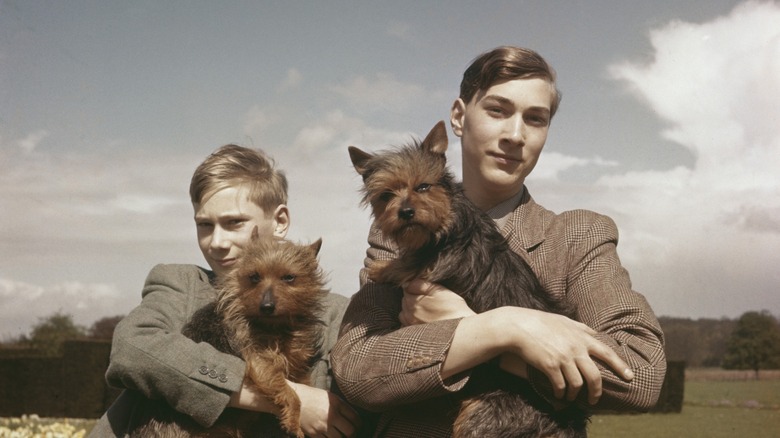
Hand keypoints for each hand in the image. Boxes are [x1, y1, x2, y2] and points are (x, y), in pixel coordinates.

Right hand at [291, 382, 360, 437]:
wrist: (290, 399)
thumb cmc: (310, 396)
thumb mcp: (328, 396)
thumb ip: (340, 406)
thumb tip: (351, 417)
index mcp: (336, 403)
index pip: (355, 418)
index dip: (359, 424)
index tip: (358, 425)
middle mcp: (331, 415)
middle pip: (350, 431)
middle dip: (352, 433)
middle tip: (350, 432)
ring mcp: (322, 426)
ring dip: (341, 437)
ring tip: (339, 434)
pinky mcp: (314, 433)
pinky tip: (329, 435)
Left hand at [399, 279, 475, 324]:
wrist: (461, 330)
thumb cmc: (453, 308)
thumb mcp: (438, 290)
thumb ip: (420, 284)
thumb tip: (407, 283)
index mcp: (413, 302)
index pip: (407, 290)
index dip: (416, 288)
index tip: (425, 290)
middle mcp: (409, 315)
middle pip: (405, 302)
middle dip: (412, 298)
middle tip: (427, 300)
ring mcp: (412, 326)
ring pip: (404, 314)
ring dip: (410, 310)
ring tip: (425, 310)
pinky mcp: (416, 336)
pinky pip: (407, 325)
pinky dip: (411, 321)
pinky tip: (423, 320)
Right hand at [497, 307, 633, 404]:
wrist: (517, 326)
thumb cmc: (539, 322)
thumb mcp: (564, 320)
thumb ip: (581, 327)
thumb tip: (595, 333)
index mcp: (582, 337)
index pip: (607, 353)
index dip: (620, 366)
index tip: (630, 377)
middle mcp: (576, 348)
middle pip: (594, 376)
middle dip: (596, 392)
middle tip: (593, 399)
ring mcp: (563, 358)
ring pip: (577, 384)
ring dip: (575, 395)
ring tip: (570, 398)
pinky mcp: (550, 366)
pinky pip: (560, 386)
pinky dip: (560, 393)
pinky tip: (558, 395)